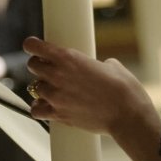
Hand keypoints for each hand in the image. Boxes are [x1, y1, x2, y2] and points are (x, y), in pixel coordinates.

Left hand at [23, 37, 154, 137]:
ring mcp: (56, 96)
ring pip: (34, 88)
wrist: (128, 115)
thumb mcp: (111, 66)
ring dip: (43, 87)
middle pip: (32, 65)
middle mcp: (58, 75)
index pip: (36, 47)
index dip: (32, 45)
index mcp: (70, 58)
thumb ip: (94, 64)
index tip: (32, 46)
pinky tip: (47, 106)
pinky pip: (36, 110)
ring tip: (54, 89)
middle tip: (48, 69)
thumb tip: (95, 68)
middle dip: (39, 65)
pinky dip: (40, 107)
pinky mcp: (59, 115)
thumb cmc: (124, 89)